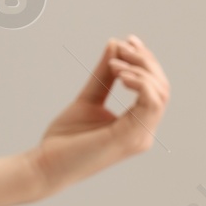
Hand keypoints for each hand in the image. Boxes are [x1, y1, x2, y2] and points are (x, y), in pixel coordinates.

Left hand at [33, 35, 168, 192]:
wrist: (44, 165)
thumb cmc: (64, 138)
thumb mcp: (87, 99)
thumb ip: (103, 75)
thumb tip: (115, 44)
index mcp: (136, 125)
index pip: (155, 89)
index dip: (145, 62)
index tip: (126, 40)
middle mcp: (143, 132)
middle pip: (162, 87)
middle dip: (145, 61)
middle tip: (123, 46)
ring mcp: (139, 137)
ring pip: (160, 93)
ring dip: (141, 70)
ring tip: (115, 62)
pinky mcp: (129, 138)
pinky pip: (149, 104)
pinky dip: (139, 83)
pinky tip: (119, 72)